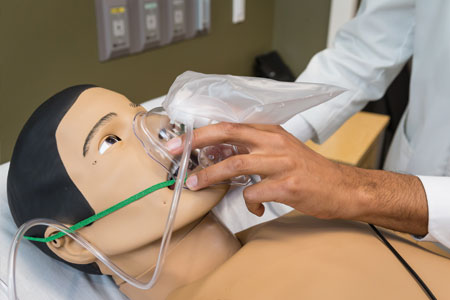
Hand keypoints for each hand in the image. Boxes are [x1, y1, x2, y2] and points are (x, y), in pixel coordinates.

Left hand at [167, 122, 428, 235]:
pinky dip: (248, 202)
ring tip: (194, 184)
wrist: (342, 188)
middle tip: (176, 154)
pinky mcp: (288, 185)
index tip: (180, 141)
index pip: (230, 125)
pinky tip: (254, 207)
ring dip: (211, 175)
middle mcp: (274, 142)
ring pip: (236, 164)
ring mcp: (282, 163)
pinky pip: (255, 193)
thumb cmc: (308, 170)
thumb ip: (252, 150)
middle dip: (197, 143)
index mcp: (270, 131)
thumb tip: (218, 157)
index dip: (202, 132)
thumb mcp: (279, 150)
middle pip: (229, 136)